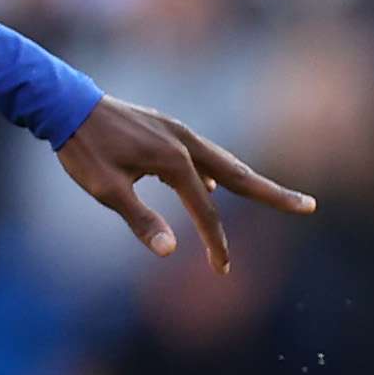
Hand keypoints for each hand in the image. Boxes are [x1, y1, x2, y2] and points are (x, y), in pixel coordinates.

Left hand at [56, 95, 313, 272]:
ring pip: (223, 161)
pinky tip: (211, 185)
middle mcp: (185, 142)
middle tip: (310, 206)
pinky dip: (216, 171)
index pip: (206, 211)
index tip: (222, 270)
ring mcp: (177, 131)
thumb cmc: (82, 149)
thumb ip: (140, 220)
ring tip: (274, 196)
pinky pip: (201, 154)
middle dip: (274, 194)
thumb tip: (171, 252)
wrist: (64, 104)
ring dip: (248, 181)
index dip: (215, 243)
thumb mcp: (105, 190)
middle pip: (239, 175)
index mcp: (174, 161)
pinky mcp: (166, 127)